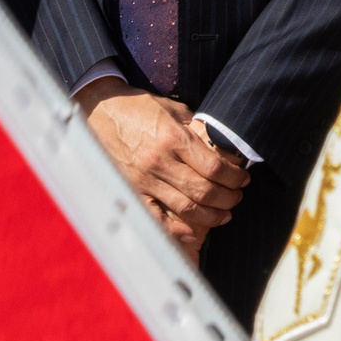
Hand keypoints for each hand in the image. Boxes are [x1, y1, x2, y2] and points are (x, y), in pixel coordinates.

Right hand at [79, 78, 247, 261]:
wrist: (97, 111)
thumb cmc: (136, 107)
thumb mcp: (170, 108)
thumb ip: (194, 127)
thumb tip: (218, 143)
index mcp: (172, 137)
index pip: (214, 166)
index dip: (235, 176)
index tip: (242, 178)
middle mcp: (159, 161)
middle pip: (205, 190)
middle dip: (228, 197)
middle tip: (237, 196)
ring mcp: (144, 179)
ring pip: (187, 208)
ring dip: (212, 214)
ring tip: (224, 213)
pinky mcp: (131, 190)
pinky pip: (157, 217)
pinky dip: (177, 230)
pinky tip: (194, 233)